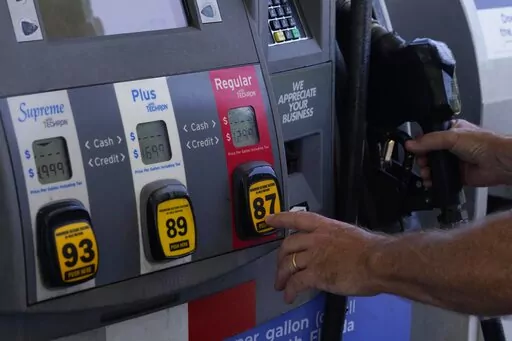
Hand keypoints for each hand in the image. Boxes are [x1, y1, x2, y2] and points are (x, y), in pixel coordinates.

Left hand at [266, 211, 385, 303]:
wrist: (377, 262)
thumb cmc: (372, 250)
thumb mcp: (351, 236)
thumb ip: (337, 241)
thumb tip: (336, 250)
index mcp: (326, 227)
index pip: (298, 218)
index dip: (281, 218)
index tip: (269, 219)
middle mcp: (316, 239)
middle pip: (288, 245)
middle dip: (280, 258)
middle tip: (280, 267)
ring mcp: (314, 256)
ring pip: (288, 264)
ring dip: (281, 276)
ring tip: (281, 285)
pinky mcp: (315, 274)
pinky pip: (296, 283)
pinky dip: (290, 290)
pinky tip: (289, 296)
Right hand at [405, 119, 511, 186]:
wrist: (499, 162)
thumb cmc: (483, 143)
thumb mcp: (452, 137)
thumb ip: (429, 141)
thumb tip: (410, 144)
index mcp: (450, 131)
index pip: (428, 136)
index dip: (420, 143)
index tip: (413, 150)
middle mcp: (451, 146)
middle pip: (428, 153)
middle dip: (422, 159)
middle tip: (421, 162)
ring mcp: (453, 161)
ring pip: (433, 167)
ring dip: (426, 171)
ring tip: (426, 173)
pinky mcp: (456, 175)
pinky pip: (440, 179)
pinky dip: (433, 181)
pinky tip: (429, 182)